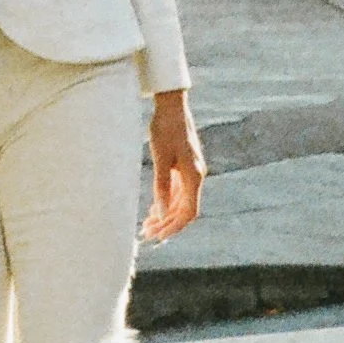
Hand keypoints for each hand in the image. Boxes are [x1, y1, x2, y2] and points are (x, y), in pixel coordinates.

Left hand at [143, 90, 205, 242]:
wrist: (171, 105)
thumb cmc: (165, 129)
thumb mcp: (161, 159)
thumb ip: (162, 187)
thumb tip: (162, 214)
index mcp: (194, 176)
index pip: (189, 212)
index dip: (175, 227)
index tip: (159, 237)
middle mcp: (196, 176)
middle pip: (184, 209)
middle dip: (167, 224)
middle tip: (147, 234)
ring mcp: (190, 171)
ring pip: (180, 201)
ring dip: (165, 215)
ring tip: (147, 226)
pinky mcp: (183, 165)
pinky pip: (177, 191)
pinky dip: (166, 202)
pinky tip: (154, 209)